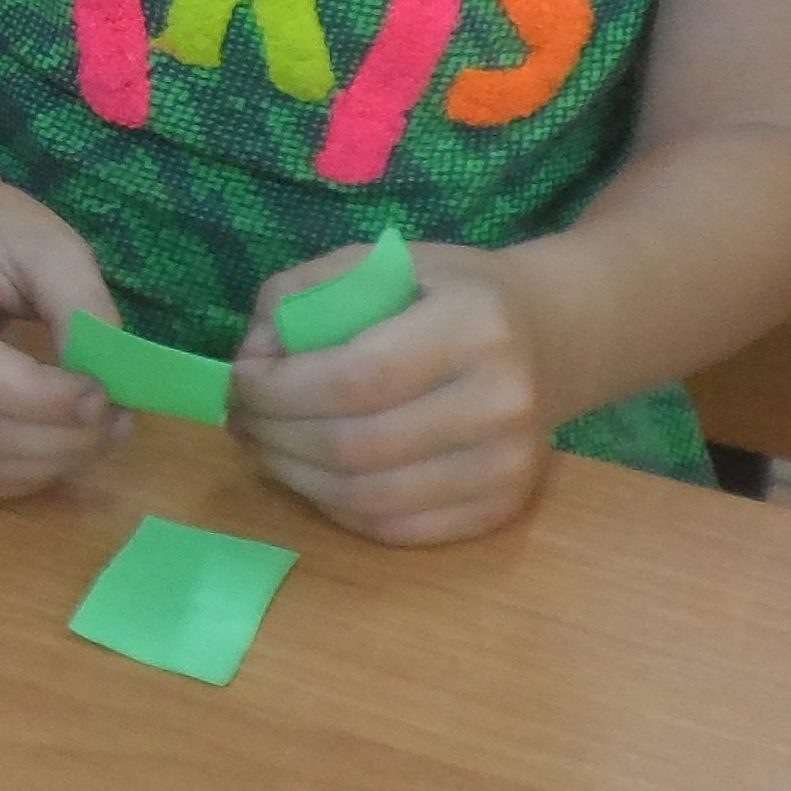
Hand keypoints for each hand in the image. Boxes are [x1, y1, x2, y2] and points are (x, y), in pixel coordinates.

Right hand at [0, 175, 127, 500]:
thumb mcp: (53, 247)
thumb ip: (83, 309)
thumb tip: (108, 385)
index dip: (40, 398)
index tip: (104, 395)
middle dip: (55, 440)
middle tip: (115, 424)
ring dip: (41, 467)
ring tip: (92, 438)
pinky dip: (15, 478)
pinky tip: (52, 452)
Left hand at [231, 241, 557, 544]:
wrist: (551, 337)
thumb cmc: (449, 294)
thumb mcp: (380, 262)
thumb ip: (304, 292)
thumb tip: (253, 354)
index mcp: (473, 326)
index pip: (355, 377)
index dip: (278, 389)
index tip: (239, 379)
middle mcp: (500, 401)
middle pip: (355, 446)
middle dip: (274, 436)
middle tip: (240, 418)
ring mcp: (509, 464)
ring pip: (368, 499)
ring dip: (294, 477)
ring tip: (264, 446)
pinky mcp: (503, 507)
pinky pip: (396, 529)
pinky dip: (336, 508)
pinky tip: (312, 474)